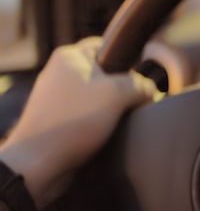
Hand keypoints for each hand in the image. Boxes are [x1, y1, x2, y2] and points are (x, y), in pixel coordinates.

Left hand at [0, 37, 156, 208]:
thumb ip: (140, 85)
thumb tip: (152, 91)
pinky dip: (99, 124)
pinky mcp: (57, 121)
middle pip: (106, 74)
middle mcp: (60, 74)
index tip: (140, 80)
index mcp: (69, 57)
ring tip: (121, 122)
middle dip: (123, 90)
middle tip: (135, 103)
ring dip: (113, 110)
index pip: (108, 46)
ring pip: (98, 98)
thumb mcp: (117, 94)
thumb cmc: (75, 121)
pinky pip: (88, 116)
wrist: (38, 164)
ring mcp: (57, 99)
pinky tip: (107, 135)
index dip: (129, 61)